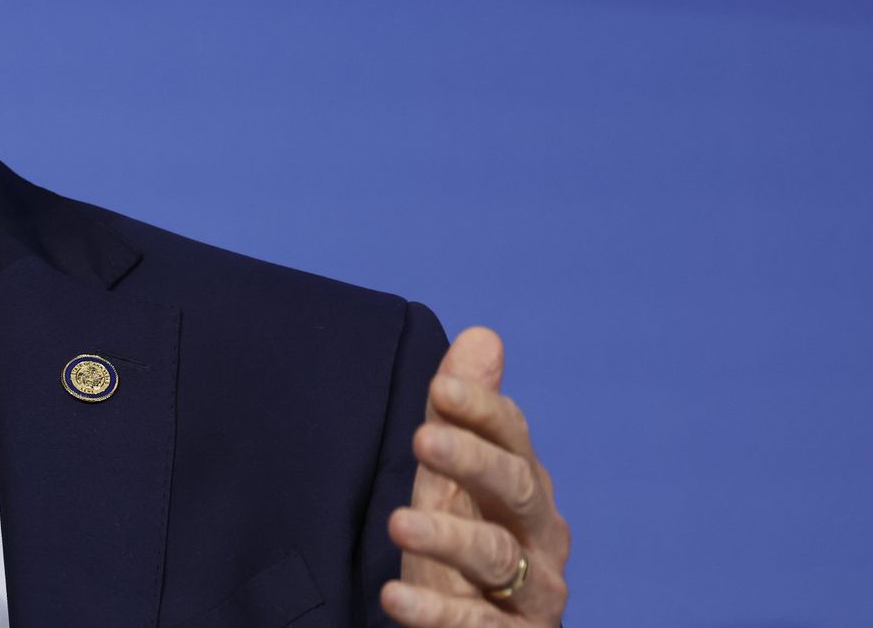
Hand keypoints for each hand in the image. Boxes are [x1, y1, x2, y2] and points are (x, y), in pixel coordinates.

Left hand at [382, 327, 569, 626]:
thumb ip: (459, 417)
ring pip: (498, 557)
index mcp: (526, 488)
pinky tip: (394, 597)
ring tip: (397, 522)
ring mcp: (531, 592)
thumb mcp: (451, 481)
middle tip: (422, 438)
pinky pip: (476, 624)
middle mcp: (540, 538)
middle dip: (473, 461)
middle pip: (518, 489)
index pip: (513, 438)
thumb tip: (482, 334)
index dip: (482, 410)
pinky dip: (435, 612)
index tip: (440, 387)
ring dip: (447, 537)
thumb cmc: (465, 547)